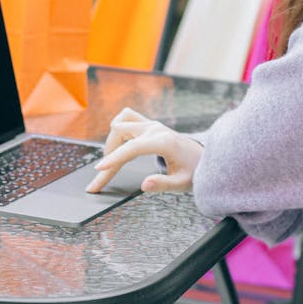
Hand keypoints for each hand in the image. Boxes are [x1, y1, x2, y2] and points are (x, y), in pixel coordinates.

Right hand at [85, 108, 203, 193]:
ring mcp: (152, 125)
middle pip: (120, 132)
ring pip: (121, 122)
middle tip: (103, 176)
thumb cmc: (193, 170)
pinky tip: (118, 144)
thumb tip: (144, 185)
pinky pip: (127, 117)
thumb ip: (163, 184)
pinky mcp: (150, 124)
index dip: (114, 158)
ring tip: (111, 160)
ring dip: (112, 139)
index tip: (99, 168)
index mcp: (163, 142)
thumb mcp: (181, 183)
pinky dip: (118, 129)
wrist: (203, 157)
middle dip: (109, 154)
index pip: (132, 148)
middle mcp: (155, 129)